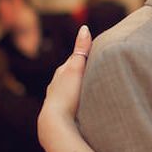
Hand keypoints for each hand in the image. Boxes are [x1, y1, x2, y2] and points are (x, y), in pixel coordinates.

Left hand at [38, 25, 91, 151]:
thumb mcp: (76, 69)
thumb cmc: (67, 95)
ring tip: (91, 90)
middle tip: (96, 71)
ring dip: (79, 89)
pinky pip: (71, 104)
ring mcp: (57, 101)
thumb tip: (85, 27)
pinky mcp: (61, 115)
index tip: (96, 53)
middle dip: (82, 73)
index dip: (85, 56)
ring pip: (70, 90)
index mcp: (60, 73)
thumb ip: (81, 50)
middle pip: (71, 75)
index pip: (74, 60)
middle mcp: (56, 86)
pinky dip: (77, 102)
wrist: (56, 123)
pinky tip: (82, 107)